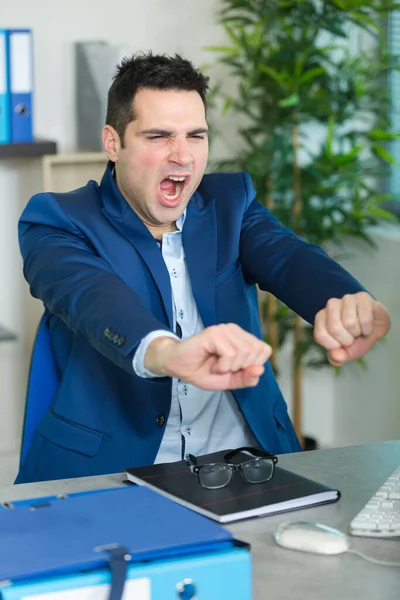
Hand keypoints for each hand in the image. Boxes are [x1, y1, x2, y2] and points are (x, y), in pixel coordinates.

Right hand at [144, 323, 271, 389]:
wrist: (177, 367)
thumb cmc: (202, 371)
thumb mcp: (229, 380)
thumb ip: (246, 377)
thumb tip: (260, 370)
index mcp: (242, 338)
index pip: (265, 350)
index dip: (252, 366)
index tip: (235, 369)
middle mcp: (235, 330)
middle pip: (256, 352)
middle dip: (241, 367)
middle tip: (224, 368)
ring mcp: (224, 330)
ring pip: (244, 352)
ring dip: (230, 367)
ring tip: (217, 366)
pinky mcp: (214, 333)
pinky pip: (230, 353)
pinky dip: (222, 366)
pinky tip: (213, 365)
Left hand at [314, 292, 390, 365]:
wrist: (376, 326)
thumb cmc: (357, 338)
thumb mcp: (347, 352)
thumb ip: (338, 357)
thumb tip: (335, 355)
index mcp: (321, 318)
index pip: (320, 335)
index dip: (333, 345)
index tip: (341, 345)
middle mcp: (331, 305)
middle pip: (334, 328)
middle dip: (347, 340)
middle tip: (353, 337)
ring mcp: (346, 299)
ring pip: (349, 323)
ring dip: (359, 333)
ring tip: (360, 330)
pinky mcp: (362, 296)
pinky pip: (364, 319)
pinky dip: (368, 329)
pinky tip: (368, 326)